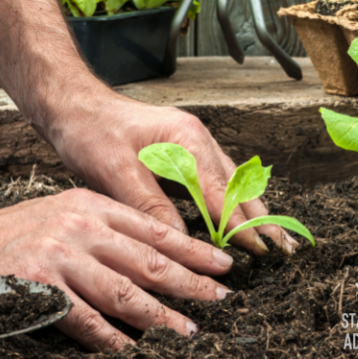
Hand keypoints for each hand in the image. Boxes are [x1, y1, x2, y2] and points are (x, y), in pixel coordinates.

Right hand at [0, 187, 232, 350]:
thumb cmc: (14, 233)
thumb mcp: (63, 212)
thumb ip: (103, 230)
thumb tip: (149, 258)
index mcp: (90, 204)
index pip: (152, 227)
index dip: (190, 247)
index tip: (220, 264)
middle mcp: (80, 226)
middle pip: (147, 258)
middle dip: (189, 281)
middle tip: (221, 299)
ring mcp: (60, 256)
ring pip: (124, 291)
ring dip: (160, 315)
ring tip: (189, 331)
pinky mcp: (40, 287)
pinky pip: (86, 320)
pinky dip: (112, 338)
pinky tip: (131, 350)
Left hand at [47, 93, 298, 256]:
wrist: (72, 104)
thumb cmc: (90, 130)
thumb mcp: (116, 171)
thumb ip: (151, 206)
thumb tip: (181, 243)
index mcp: (186, 138)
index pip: (222, 192)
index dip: (242, 225)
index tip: (263, 253)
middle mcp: (195, 138)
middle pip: (236, 185)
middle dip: (260, 218)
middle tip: (285, 250)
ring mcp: (189, 142)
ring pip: (229, 181)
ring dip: (248, 210)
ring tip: (272, 240)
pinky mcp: (179, 150)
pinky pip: (213, 178)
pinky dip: (229, 201)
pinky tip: (235, 218)